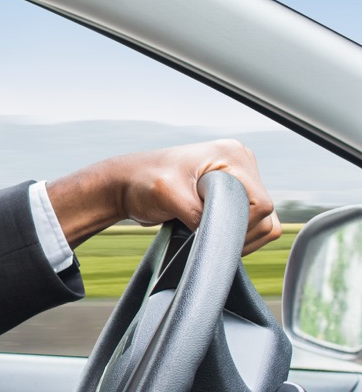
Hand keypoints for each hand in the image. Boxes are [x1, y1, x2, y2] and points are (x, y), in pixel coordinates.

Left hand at [47, 139, 281, 255]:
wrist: (126, 185)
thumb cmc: (142, 182)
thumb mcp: (167, 195)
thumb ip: (195, 212)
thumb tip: (216, 235)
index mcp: (232, 155)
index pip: (261, 203)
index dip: (239, 226)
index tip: (209, 233)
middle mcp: (241, 164)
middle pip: (265, 215)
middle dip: (237, 232)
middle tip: (202, 235)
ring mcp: (239, 180)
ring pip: (263, 222)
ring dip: (237, 236)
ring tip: (204, 234)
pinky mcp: (232, 195)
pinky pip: (252, 225)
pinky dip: (236, 236)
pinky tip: (210, 235)